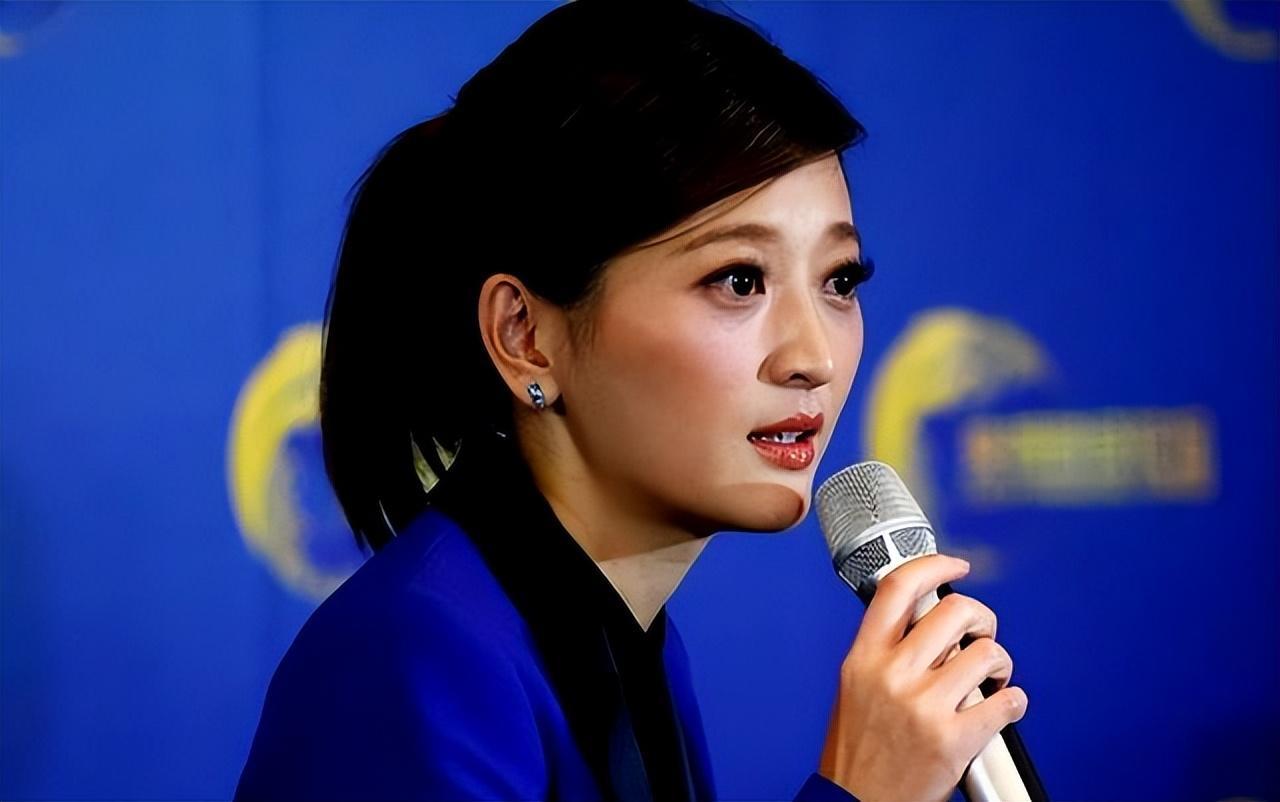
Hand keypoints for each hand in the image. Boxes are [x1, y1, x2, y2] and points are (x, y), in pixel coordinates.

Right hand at [817, 554, 1027, 801]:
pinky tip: (1004, 707)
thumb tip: (927, 619)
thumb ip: (884, 651)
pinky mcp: (953, 739)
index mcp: (863, 657)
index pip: (899, 588)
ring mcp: (924, 706)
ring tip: (992, 679)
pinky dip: (1015, 703)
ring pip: (987, 654)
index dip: (934, 566)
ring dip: (1000, 664)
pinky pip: (1006, 703)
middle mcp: (893, 674)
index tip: (956, 565)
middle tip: (983, 633)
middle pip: (955, 611)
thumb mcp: (854, 687)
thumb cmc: (858, 750)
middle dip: (982, 618)